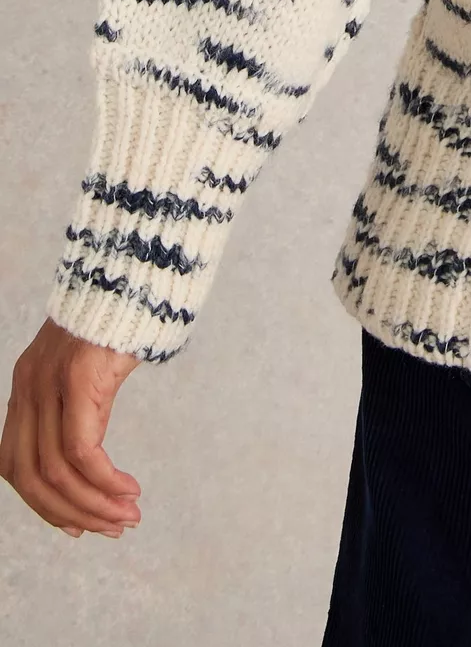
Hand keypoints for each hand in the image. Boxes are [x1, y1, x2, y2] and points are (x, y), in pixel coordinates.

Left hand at [1, 318, 141, 537]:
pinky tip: (128, 490)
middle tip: (110, 529)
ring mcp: (49, 381)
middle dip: (68, 513)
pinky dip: (103, 481)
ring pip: (55, 471)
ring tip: (126, 517)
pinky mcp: (79, 378)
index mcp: (26, 385)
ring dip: (92, 504)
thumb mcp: (89, 366)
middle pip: (29, 476)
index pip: (15, 464)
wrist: (133, 265)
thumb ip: (80, 405)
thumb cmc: (121, 314)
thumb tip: (90, 456)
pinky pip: (82, 450)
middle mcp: (28, 386)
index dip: (42, 502)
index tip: (80, 523)